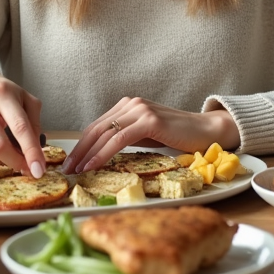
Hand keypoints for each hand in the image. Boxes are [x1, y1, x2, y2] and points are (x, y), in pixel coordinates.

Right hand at [0, 65, 44, 176]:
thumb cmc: (1, 92)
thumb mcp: (24, 97)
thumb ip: (34, 122)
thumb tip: (37, 151)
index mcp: (3, 93)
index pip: (20, 127)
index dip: (31, 151)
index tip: (39, 169)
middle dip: (15, 162)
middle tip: (26, 168)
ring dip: (1, 160)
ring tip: (9, 153)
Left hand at [63, 97, 239, 173]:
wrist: (206, 131)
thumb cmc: (178, 137)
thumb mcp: (146, 136)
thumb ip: (126, 138)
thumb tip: (101, 153)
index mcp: (127, 106)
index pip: (97, 126)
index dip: (81, 144)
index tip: (70, 162)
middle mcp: (131, 103)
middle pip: (96, 128)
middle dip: (78, 150)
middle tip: (66, 169)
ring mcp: (139, 109)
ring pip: (104, 133)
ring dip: (87, 154)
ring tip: (76, 170)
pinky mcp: (149, 120)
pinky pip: (119, 139)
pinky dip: (103, 153)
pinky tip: (93, 165)